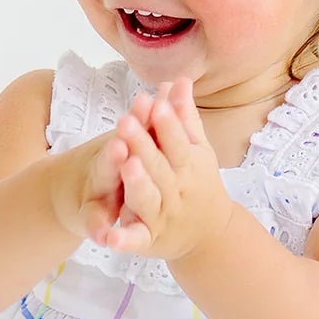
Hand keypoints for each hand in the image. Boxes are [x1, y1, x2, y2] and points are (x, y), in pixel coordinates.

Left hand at [92, 77, 235, 263]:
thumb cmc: (199, 183)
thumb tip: (180, 79)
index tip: (156, 102)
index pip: (178, 142)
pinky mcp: (148, 239)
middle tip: (126, 121)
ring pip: (147, 200)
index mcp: (189, 166)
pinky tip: (109, 237)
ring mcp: (162, 215)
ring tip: (127, 164)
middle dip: (144, 145)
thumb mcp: (198, 151)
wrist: (210, 236)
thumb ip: (185, 118)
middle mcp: (177, 190)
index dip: (167, 124)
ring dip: (138, 183)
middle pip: (159, 167)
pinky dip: (123, 240)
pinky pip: (135, 239)